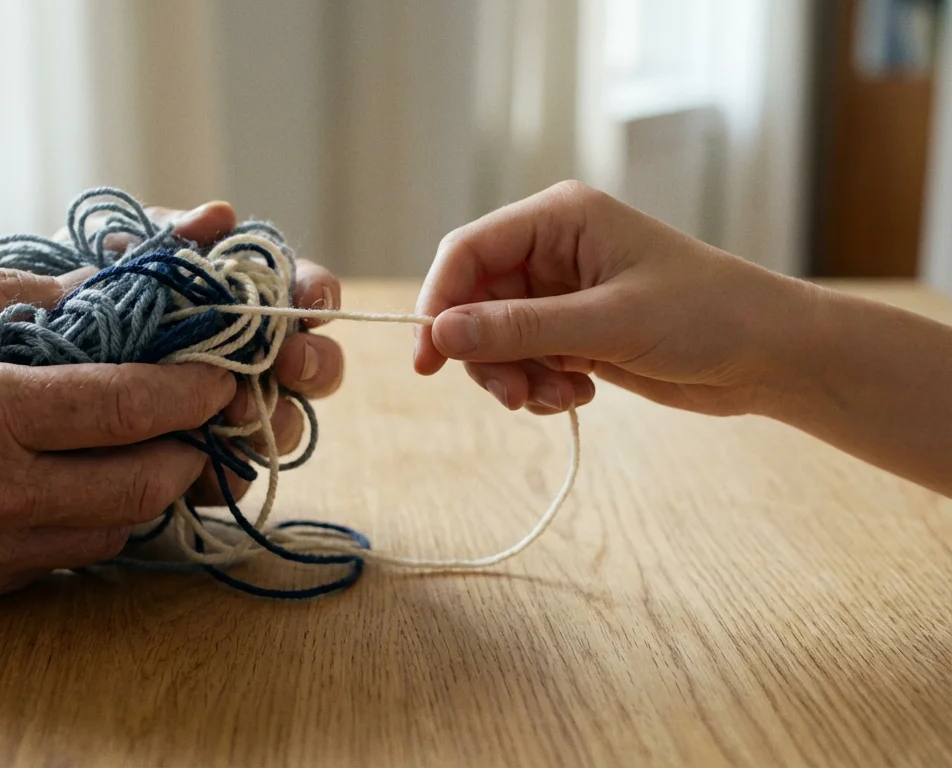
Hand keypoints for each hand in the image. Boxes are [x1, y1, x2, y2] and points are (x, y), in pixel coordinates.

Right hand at [0, 270, 236, 608]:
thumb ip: (2, 294)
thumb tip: (93, 285)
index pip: (121, 406)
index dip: (190, 389)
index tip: (222, 371)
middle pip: (141, 484)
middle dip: (189, 448)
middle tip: (197, 414)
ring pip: (114, 530)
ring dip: (148, 487)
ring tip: (146, 443)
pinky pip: (69, 559)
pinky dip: (96, 520)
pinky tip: (83, 480)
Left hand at [52, 200, 344, 504]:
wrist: (32, 354)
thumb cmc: (91, 293)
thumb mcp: (125, 256)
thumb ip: (173, 237)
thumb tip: (221, 216)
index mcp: (247, 301)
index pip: (306, 293)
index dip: (318, 295)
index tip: (310, 301)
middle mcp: (253, 359)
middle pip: (314, 364)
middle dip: (312, 363)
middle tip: (287, 363)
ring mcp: (233, 414)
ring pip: (286, 425)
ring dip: (275, 418)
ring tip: (237, 411)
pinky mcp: (203, 464)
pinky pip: (235, 477)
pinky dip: (227, 471)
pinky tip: (202, 460)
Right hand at [414, 181, 813, 417]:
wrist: (771, 356)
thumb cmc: (708, 316)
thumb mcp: (610, 322)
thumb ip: (521, 328)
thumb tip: (442, 333)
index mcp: (560, 218)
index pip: (468, 251)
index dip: (439, 302)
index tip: (429, 360)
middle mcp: (553, 251)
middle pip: (474, 302)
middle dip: (486, 355)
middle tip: (514, 398)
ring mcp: (562, 294)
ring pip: (495, 339)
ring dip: (515, 377)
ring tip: (558, 398)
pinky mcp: (574, 332)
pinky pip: (524, 361)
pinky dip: (538, 386)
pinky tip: (577, 395)